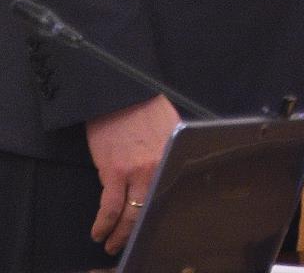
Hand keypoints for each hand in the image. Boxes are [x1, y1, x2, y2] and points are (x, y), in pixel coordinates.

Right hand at [86, 93, 179, 255]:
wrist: (120, 92)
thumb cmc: (144, 106)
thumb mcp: (169, 127)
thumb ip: (171, 152)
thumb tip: (171, 171)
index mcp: (174, 155)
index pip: (171, 193)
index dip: (162, 215)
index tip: (155, 227)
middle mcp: (159, 166)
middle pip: (150, 209)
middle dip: (138, 231)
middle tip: (129, 243)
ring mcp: (136, 171)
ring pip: (130, 215)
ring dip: (119, 235)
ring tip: (111, 243)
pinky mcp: (114, 171)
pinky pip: (109, 208)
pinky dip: (103, 224)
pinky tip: (99, 231)